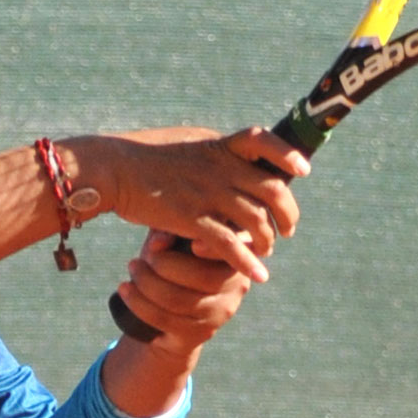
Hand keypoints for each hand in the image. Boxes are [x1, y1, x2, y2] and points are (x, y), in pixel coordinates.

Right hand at [70, 126, 305, 280]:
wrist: (113, 169)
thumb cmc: (144, 156)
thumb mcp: (186, 144)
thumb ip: (214, 152)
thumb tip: (232, 157)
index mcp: (219, 146)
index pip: (263, 142)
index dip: (287, 155)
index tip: (303, 172)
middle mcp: (221, 168)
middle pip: (273, 189)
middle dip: (288, 212)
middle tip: (288, 228)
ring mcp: (209, 193)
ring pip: (257, 220)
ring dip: (269, 240)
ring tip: (268, 250)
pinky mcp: (193, 219)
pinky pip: (231, 244)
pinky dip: (249, 262)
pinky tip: (259, 275)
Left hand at [115, 225, 263, 350]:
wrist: (170, 310)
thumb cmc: (175, 259)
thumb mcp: (176, 238)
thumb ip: (173, 229)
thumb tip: (161, 240)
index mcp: (240, 255)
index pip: (233, 251)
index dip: (214, 249)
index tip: (193, 245)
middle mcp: (237, 285)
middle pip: (201, 276)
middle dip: (163, 264)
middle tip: (139, 257)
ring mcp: (221, 312)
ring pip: (178, 299)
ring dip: (146, 283)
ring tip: (132, 269)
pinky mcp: (200, 333)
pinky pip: (164, 318)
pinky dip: (138, 303)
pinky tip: (124, 289)